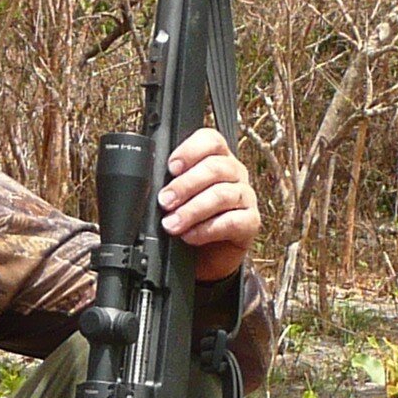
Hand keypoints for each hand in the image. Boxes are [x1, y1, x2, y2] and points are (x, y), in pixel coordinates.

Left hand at [160, 126, 261, 282]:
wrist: (204, 257)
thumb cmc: (188, 220)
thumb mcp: (175, 198)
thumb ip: (167, 184)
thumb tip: (147, 183)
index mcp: (216, 158)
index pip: (211, 141)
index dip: (191, 150)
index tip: (171, 167)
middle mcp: (234, 173)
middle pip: (216, 167)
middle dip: (185, 185)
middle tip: (164, 201)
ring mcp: (245, 197)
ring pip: (222, 194)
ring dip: (192, 210)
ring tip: (171, 224)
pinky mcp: (250, 222)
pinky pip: (232, 222)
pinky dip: (207, 230)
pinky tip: (190, 236)